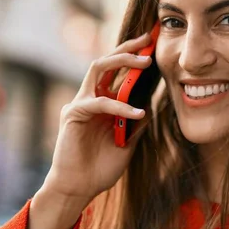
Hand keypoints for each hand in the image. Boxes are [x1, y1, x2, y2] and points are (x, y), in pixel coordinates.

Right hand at [40, 33, 152, 208]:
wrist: (79, 188)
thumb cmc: (101, 167)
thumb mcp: (128, 144)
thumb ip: (137, 124)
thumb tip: (153, 106)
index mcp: (104, 102)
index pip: (119, 72)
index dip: (134, 57)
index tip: (154, 45)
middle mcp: (92, 97)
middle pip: (108, 61)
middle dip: (128, 47)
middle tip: (149, 39)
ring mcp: (81, 103)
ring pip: (98, 68)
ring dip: (122, 61)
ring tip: (145, 62)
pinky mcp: (74, 114)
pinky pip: (100, 103)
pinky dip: (120, 106)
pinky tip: (137, 113)